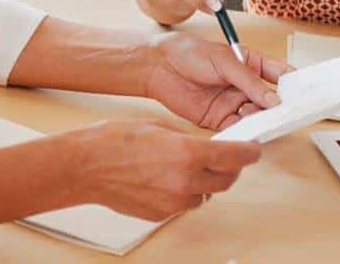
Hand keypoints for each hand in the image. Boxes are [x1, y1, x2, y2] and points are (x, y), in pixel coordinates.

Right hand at [62, 119, 264, 220]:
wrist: (86, 167)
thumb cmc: (114, 142)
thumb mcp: (158, 126)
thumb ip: (188, 138)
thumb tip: (206, 145)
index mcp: (188, 153)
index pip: (236, 156)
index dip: (249, 152)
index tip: (252, 149)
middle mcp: (186, 180)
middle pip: (227, 180)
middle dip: (230, 168)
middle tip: (223, 158)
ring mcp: (174, 201)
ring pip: (206, 194)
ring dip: (204, 181)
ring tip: (184, 168)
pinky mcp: (162, 214)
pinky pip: (184, 203)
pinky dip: (183, 192)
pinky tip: (165, 179)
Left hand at [141, 33, 286, 129]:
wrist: (159, 66)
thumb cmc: (190, 54)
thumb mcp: (225, 62)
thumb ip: (249, 81)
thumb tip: (274, 100)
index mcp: (250, 64)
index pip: (278, 75)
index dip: (292, 85)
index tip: (304, 94)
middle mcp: (244, 85)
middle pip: (270, 100)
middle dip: (281, 107)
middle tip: (291, 115)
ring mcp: (233, 102)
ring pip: (257, 116)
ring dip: (263, 120)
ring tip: (269, 123)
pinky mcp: (219, 118)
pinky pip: (238, 127)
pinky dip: (245, 131)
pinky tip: (250, 133)